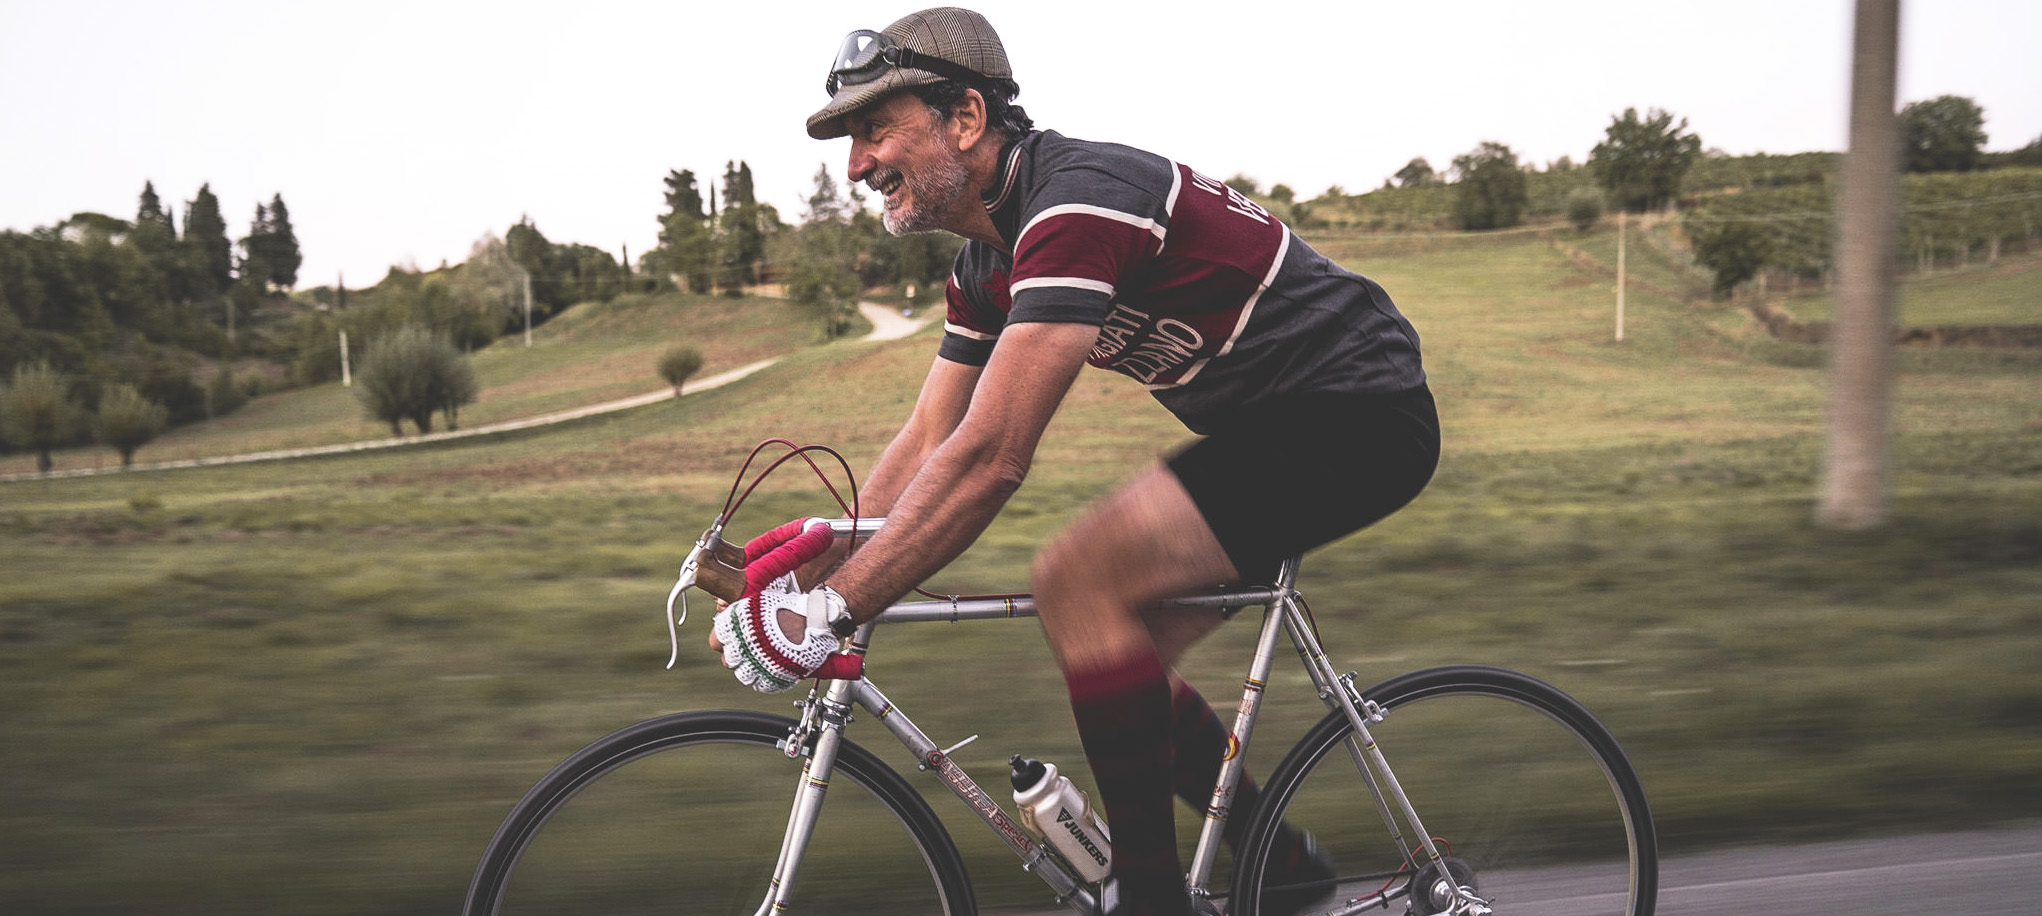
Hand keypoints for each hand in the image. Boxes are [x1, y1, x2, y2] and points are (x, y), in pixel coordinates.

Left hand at [709, 573, 841, 692]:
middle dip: (739, 658)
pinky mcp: (771, 675)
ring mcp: (756, 661)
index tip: (736, 642)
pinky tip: (774, 671)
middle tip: (752, 654)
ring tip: (765, 663)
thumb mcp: (766, 602)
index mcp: (737, 623)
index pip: (716, 641)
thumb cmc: (793, 607)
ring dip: (753, 670)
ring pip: (743, 674)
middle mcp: (743, 643)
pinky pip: (762, 685)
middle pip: (728, 661)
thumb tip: (732, 612)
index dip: (726, 643)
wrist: (816, 617)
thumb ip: (747, 614)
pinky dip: (767, 680)